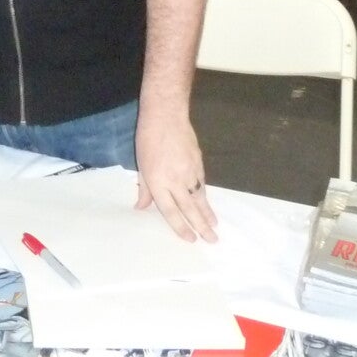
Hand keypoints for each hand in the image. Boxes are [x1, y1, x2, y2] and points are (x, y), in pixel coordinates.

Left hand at [134, 109, 217, 242]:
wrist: (166, 116)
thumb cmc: (147, 139)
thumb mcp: (141, 165)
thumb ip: (144, 189)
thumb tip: (141, 208)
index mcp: (158, 182)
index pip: (171, 211)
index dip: (181, 227)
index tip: (190, 239)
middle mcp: (175, 180)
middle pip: (190, 209)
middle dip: (201, 227)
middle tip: (212, 240)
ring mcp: (189, 171)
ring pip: (200, 198)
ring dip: (208, 214)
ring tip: (215, 227)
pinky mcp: (198, 163)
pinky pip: (202, 184)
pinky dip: (205, 196)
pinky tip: (208, 204)